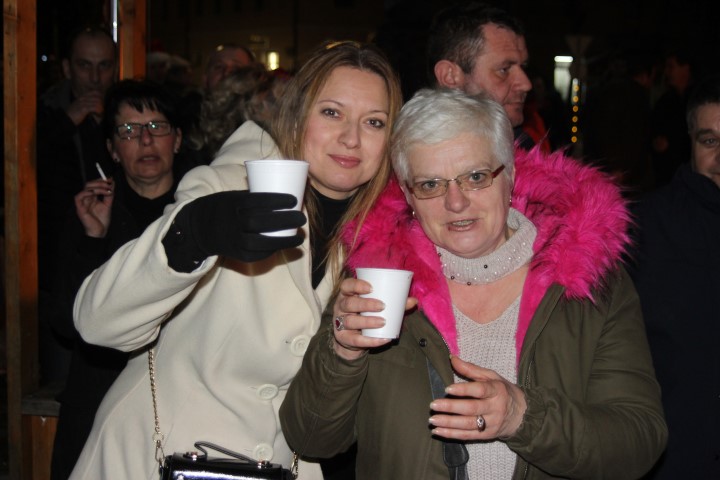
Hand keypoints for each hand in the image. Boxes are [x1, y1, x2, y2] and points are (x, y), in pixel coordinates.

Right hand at [65, 91, 104, 125]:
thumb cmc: (74, 114)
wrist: (67, 119)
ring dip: (101, 108)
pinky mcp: (83, 108)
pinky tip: (98, 114)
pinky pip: (95, 107)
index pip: (96, 92)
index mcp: (83, 96)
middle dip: (102, 104)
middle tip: (101, 110)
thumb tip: (99, 106)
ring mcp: (83, 102)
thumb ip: (88, 104)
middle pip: (98, 97)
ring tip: (100, 113)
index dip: (101, 98)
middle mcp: (83, 98)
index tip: (101, 104)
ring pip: (98, 102)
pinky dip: (99, 111)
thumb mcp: (81, 106)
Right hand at [74, 178, 113, 237]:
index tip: (110, 179)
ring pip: (85, 189)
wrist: (100, 232)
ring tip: (106, 189)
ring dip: (97, 187)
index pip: (94, 184)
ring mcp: (82, 203)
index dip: (101, 180)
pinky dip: (86, 193)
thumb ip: (109, 194)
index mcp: (92, 197)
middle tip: (109, 183)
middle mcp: (86, 199)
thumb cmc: (102, 220)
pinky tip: (94, 193)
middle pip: (89, 184)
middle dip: (99, 182)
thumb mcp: (108, 204)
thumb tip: (111, 182)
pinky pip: (78, 197)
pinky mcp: (79, 208)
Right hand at [164, 190, 306, 270]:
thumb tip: (285, 190)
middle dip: (283, 220)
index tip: (294, 200)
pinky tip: (283, 246)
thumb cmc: (226, 208)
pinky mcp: (235, 254)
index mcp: (232, 203)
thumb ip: (254, 197)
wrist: (200, 228)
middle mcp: (231, 222)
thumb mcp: (234, 196)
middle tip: (301, 218)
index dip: (275, 200)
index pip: (255, 200)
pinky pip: (255, 255)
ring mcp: (232, 240)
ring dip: (282, 241)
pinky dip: (271, 251)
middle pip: (259, 222)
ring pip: (258, 242)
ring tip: (299, 237)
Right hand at [332, 277, 417, 360]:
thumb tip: (413, 301)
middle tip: (382, 306)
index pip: (346, 286)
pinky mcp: (343, 338)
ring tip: (382, 322)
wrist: (352, 339)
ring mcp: (339, 323)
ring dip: (367, 321)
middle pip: (349, 303)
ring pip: (350, 321)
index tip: (371, 288)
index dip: (356, 285)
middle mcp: (340, 307)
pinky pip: (355, 340)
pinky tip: (383, 339)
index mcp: (347, 295)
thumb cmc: (365, 315)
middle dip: (365, 304)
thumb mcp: (375, 307)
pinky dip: (370, 340)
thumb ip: (394, 303)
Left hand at [428, 356, 526, 439]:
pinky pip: (468, 436)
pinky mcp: (487, 436)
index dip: (463, 390)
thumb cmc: (503, 391)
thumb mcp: (491, 376)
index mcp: (497, 390)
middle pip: (472, 409)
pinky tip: (438, 431)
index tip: (447, 389)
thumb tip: (452, 358)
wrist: (522, 415)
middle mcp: (495, 408)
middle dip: (451, 408)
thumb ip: (470, 368)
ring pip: (468, 424)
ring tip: (433, 420)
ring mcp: (492, 423)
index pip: (480, 390)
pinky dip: (452, 434)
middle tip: (433, 405)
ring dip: (448, 423)